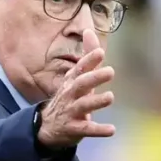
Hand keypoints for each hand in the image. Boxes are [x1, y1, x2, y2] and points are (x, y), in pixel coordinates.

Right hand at [38, 29, 114, 148]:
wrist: (48, 127)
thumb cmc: (69, 98)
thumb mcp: (77, 78)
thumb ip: (87, 57)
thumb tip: (89, 30)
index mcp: (72, 81)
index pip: (79, 68)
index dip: (88, 60)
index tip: (100, 52)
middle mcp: (70, 95)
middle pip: (81, 84)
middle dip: (94, 77)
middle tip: (111, 72)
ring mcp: (71, 112)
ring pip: (83, 106)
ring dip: (96, 101)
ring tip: (110, 97)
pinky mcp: (74, 129)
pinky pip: (87, 129)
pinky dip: (99, 130)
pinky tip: (112, 130)